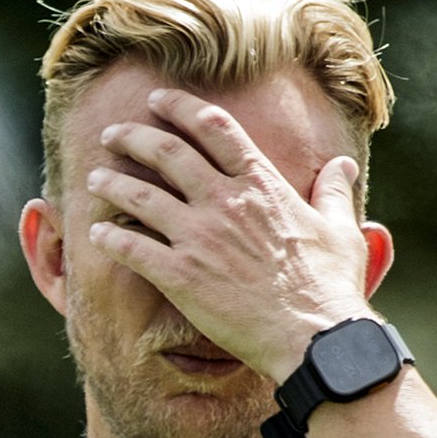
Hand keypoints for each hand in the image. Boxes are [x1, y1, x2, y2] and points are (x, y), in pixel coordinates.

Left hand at [87, 87, 371, 382]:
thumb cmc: (330, 287)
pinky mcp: (181, 276)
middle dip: (133, 136)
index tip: (158, 100)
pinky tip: (96, 233)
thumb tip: (342, 164)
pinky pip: (133, 249)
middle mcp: (225, 202)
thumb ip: (333, 192)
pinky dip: (110, 238)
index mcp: (261, 184)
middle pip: (167, 153)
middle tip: (113, 133)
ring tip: (94, 178)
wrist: (314, 337)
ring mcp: (200, 237)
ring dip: (112, 182)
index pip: (214, 128)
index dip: (181, 108)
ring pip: (141, 196)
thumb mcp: (340, 230)